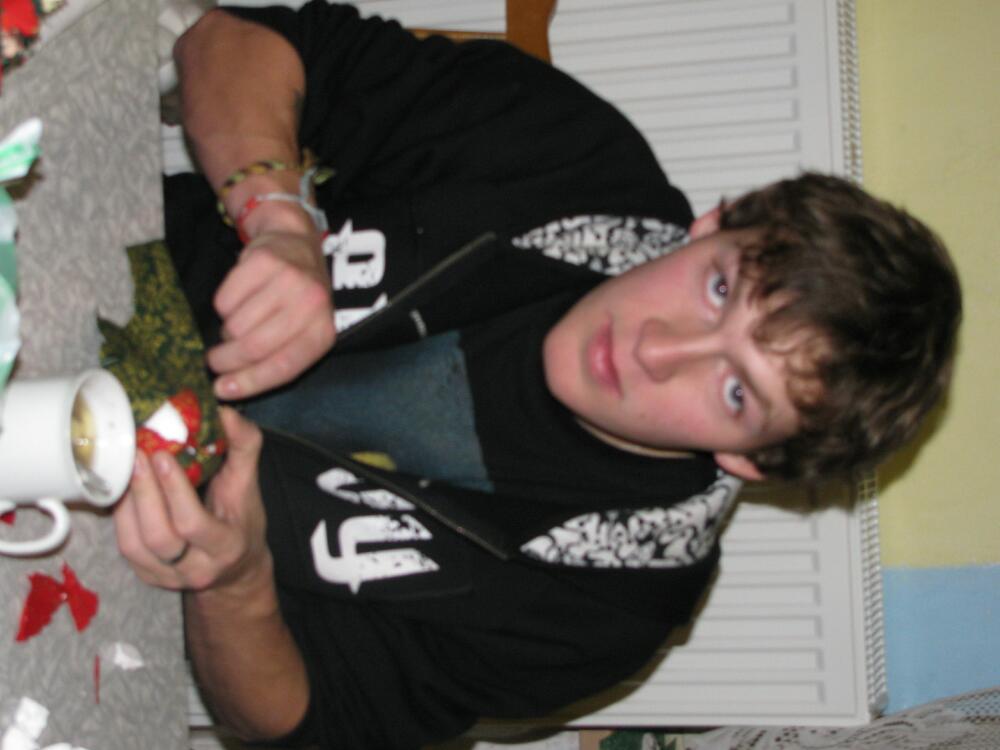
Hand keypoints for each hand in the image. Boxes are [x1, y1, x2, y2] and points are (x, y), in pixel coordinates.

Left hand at [114, 407, 270, 592]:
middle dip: (144, 495)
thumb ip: (243, 447)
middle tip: (136, 456)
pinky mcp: (148, 575)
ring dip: (127, 504)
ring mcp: (169, 577)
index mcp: (227, 546)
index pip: (194, 523)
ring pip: (136, 546)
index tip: (162, 455)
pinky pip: (126, 547)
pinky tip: (122, 490)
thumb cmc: (242, 521)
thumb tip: (225, 411)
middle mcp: (198, 569)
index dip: (174, 491)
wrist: (236, 569)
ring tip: (125, 469)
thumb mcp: (249, 486)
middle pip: (161, 537)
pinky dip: (120, 517)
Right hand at [207, 226, 335, 399]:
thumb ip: (278, 359)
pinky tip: (238, 298)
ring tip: (239, 321)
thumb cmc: (296, 299)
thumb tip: (230, 388)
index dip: (250, 382)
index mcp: (322, 332)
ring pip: (235, 325)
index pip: (284, 366)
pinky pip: (224, 300)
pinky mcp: (264, 261)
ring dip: (227, 331)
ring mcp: (288, 280)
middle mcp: (311, 305)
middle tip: (214, 361)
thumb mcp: (301, 332)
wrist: (295, 242)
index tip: (222, 390)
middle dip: (226, 361)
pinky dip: (223, 306)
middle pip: (254, 347)